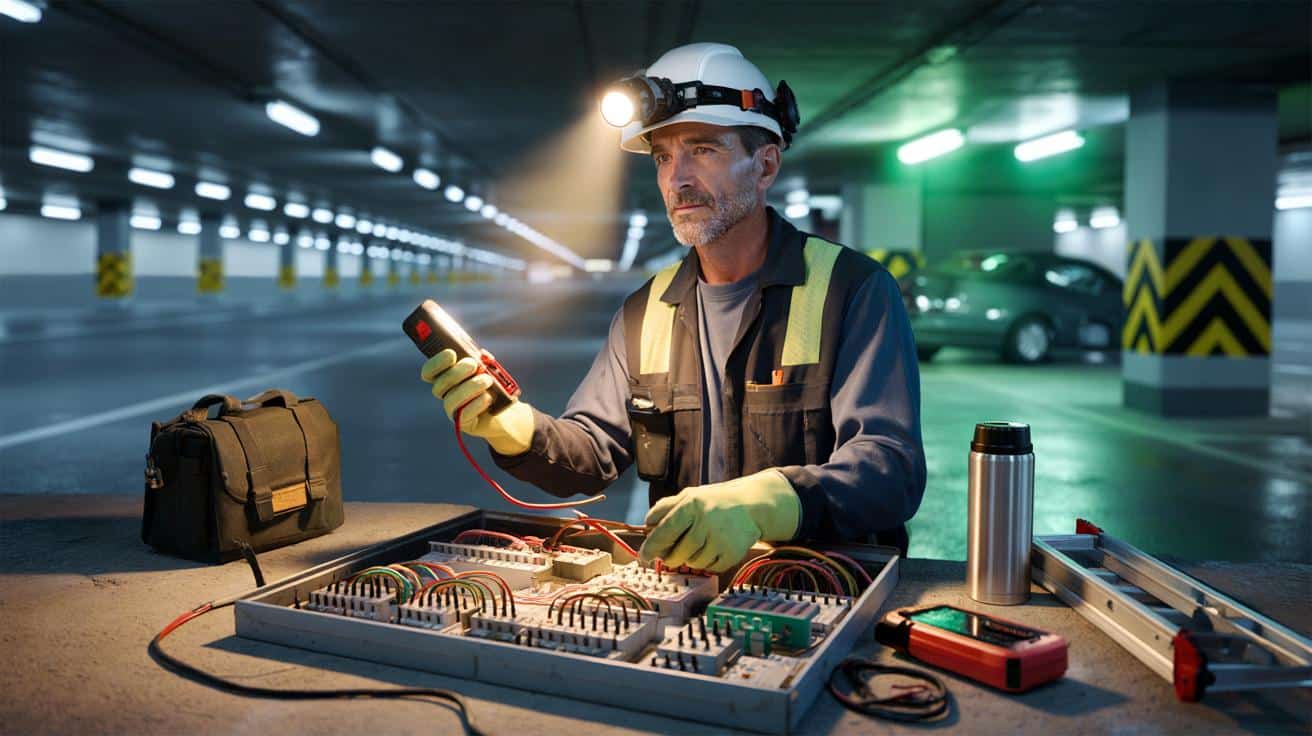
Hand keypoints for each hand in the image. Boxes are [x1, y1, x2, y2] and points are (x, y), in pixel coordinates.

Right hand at [420, 349, 533, 455]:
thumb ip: (483, 359)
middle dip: (457, 372)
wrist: (506, 411)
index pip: (429, 372)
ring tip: (487, 380)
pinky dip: (476, 404)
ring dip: (470, 387)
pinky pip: (464, 415)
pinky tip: (487, 397)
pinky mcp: (465, 424)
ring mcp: (454, 411)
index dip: (436, 363)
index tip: (451, 354)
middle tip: (474, 365)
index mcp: (446, 379)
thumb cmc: (494, 387)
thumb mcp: (489, 368)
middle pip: (439, 385)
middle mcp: (446, 395)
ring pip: (451, 400)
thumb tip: (483, 355)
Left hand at [638, 469, 800, 572]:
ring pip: (692, 563)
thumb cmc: (713, 502)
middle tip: (671, 556)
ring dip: (690, 559)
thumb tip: (646, 524)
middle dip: (670, 558)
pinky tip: (713, 549)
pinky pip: (710, 568)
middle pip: (676, 554)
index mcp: (691, 505)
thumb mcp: (689, 496)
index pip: (664, 531)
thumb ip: (665, 507)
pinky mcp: (732, 553)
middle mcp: (705, 521)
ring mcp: (720, 538)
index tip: (644, 557)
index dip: (651, 547)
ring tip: (699, 545)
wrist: (751, 506)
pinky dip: (708, 563)